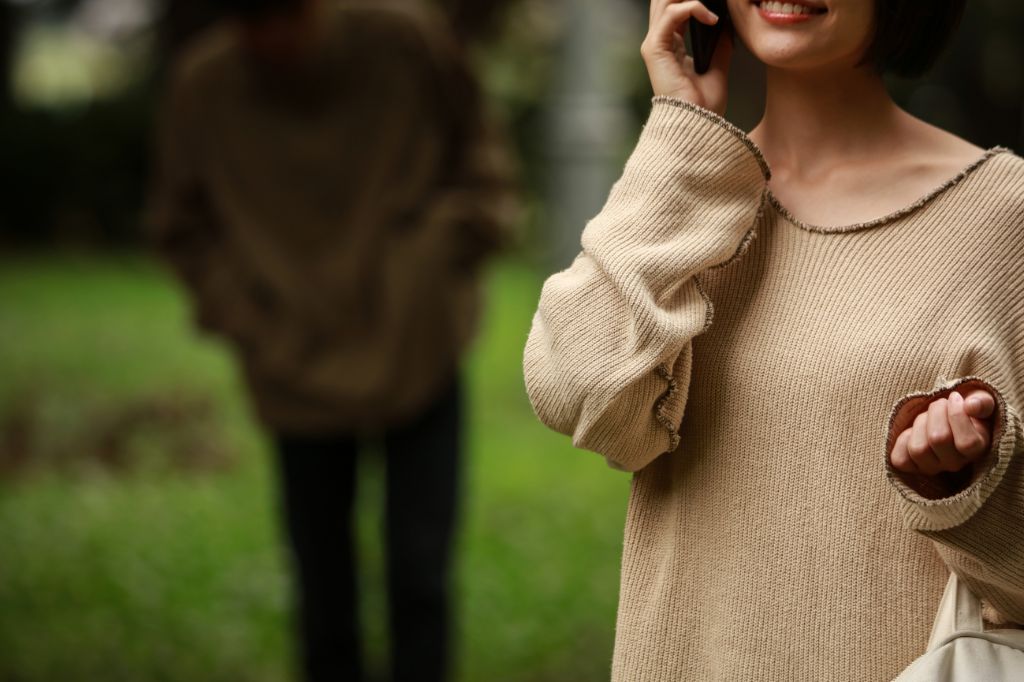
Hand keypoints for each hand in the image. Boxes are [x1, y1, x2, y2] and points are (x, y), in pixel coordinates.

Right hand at [641, 0, 732, 114]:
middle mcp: (659, 42)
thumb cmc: (704, 105)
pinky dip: (693, 8)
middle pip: (665, 0)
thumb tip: (727, 23)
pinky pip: (672, 14)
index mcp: (671, 46)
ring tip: (712, 5)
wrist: (697, 124)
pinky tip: (711, 18)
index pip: (674, 7)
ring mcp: (654, 45)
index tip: (715, 1)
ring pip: (665, 1)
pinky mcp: (655, 49)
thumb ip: (720, 43)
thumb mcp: (718, 66)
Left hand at [889, 388, 995, 478]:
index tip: (955, 397)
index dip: (957, 415)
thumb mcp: (978, 402)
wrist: (945, 418)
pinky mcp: (911, 467)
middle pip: (938, 439)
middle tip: (940, 403)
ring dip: (919, 424)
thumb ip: (982, 402)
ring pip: (918, 449)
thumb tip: (971, 405)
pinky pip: (900, 459)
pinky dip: (902, 440)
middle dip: (936, 412)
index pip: (967, 443)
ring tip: (927, 416)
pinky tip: (913, 431)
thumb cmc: (965, 410)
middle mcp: (955, 464)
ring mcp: (932, 468)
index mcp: (977, 450)